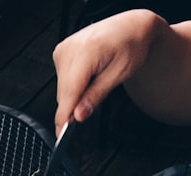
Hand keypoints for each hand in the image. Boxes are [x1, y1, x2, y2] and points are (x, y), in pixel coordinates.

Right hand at [52, 10, 164, 132]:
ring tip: (95, 79)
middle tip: (91, 104)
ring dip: (74, 93)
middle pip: (64, 92)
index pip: (70, 92)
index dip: (64, 115)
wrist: (129, 27)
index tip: (60, 132)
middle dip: (74, 104)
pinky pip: (61, 78)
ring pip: (61, 87)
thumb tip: (78, 115)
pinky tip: (87, 74)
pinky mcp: (60, 50)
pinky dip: (72, 84)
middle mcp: (71, 48)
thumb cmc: (130, 46)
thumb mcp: (119, 74)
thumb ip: (96, 96)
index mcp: (87, 51)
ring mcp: (63, 48)